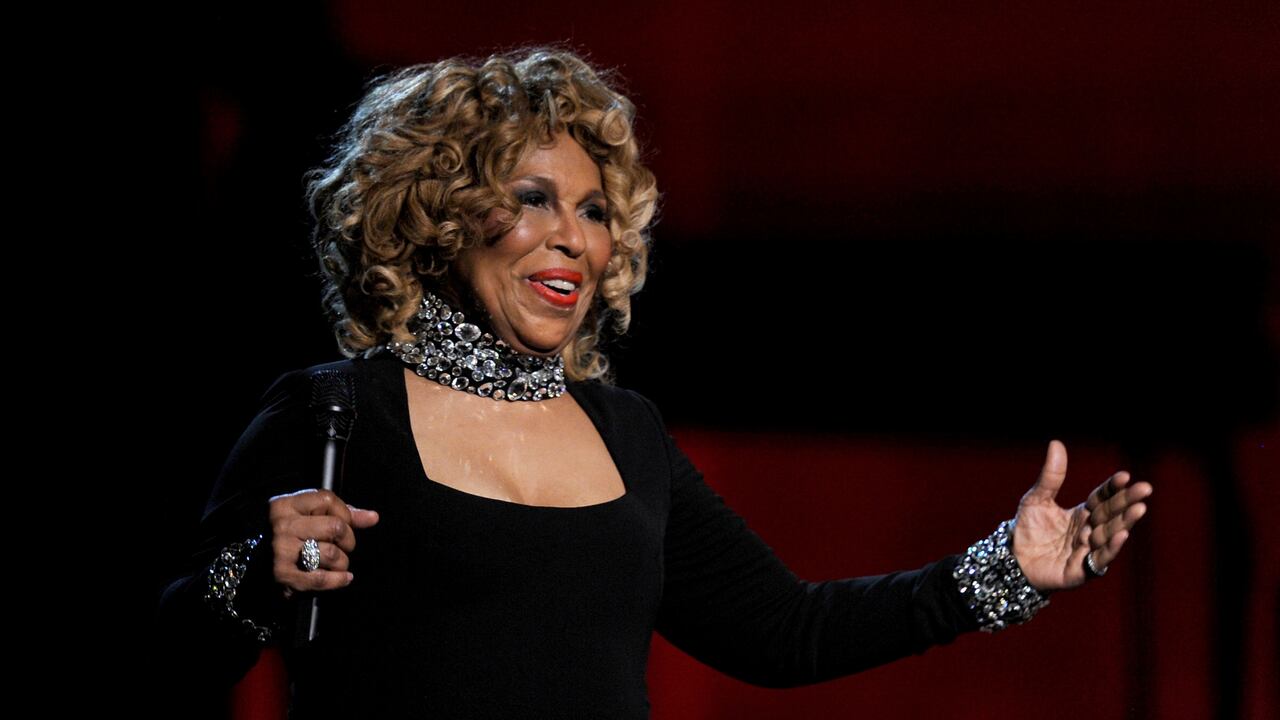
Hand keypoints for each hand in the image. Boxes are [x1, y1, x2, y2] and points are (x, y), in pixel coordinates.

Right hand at [267, 489, 380, 599]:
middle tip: (345, 547)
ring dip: (342, 562)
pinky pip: (321, 578)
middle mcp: (282, 525)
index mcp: (286, 505)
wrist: (256, 566)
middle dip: (348, 540)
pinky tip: (344, 578)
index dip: (344, 513)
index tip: (345, 524)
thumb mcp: (310, 517)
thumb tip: (373, 517)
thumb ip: (343, 513)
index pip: (327, 499)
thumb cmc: (293, 537)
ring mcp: (281, 550)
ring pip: (331, 553)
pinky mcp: (283, 574)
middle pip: (335, 527)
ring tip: (338, 564)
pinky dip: (338, 580)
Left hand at [1010, 440, 1152, 591]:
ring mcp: (1087, 550)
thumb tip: (1056, 443)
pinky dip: (1111, 548)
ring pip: (1110, 535)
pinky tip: (1122, 535)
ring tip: (1139, 508)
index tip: (1125, 476)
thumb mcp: (1036, 499)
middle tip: (1145, 488)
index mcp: (1082, 514)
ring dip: (1125, 522)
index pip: (1102, 498)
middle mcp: (1089, 531)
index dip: (1113, 488)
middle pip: (1111, 514)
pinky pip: (1099, 559)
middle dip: (1128, 502)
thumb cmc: (1028, 529)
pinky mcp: (1081, 570)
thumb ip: (1050, 477)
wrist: (1013, 560)